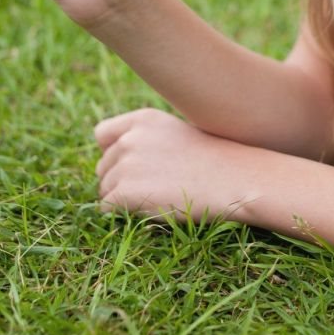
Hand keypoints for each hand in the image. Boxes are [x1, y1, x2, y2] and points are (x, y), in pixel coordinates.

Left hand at [95, 108, 255, 220]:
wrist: (231, 180)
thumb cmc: (212, 162)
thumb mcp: (177, 135)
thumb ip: (146, 140)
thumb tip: (118, 160)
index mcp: (142, 120)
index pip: (103, 134)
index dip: (113, 152)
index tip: (131, 165)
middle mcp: (129, 138)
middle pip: (103, 166)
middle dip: (120, 180)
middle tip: (154, 188)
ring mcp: (125, 164)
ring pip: (105, 189)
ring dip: (123, 199)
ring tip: (158, 198)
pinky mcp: (124, 192)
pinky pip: (106, 208)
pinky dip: (122, 214)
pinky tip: (150, 210)